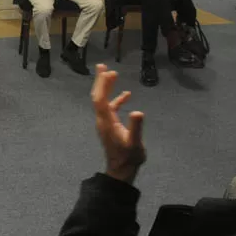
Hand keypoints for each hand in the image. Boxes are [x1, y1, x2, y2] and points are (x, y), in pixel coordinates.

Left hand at [91, 64, 145, 182]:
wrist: (122, 170)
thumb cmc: (129, 157)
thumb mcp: (135, 142)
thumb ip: (136, 127)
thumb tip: (137, 112)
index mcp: (106, 121)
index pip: (101, 99)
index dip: (102, 84)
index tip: (106, 71)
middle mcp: (102, 120)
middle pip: (98, 97)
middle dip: (100, 81)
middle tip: (103, 66)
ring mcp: (106, 123)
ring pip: (103, 101)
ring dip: (107, 88)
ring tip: (113, 74)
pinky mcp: (110, 126)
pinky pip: (111, 109)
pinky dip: (116, 100)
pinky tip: (126, 95)